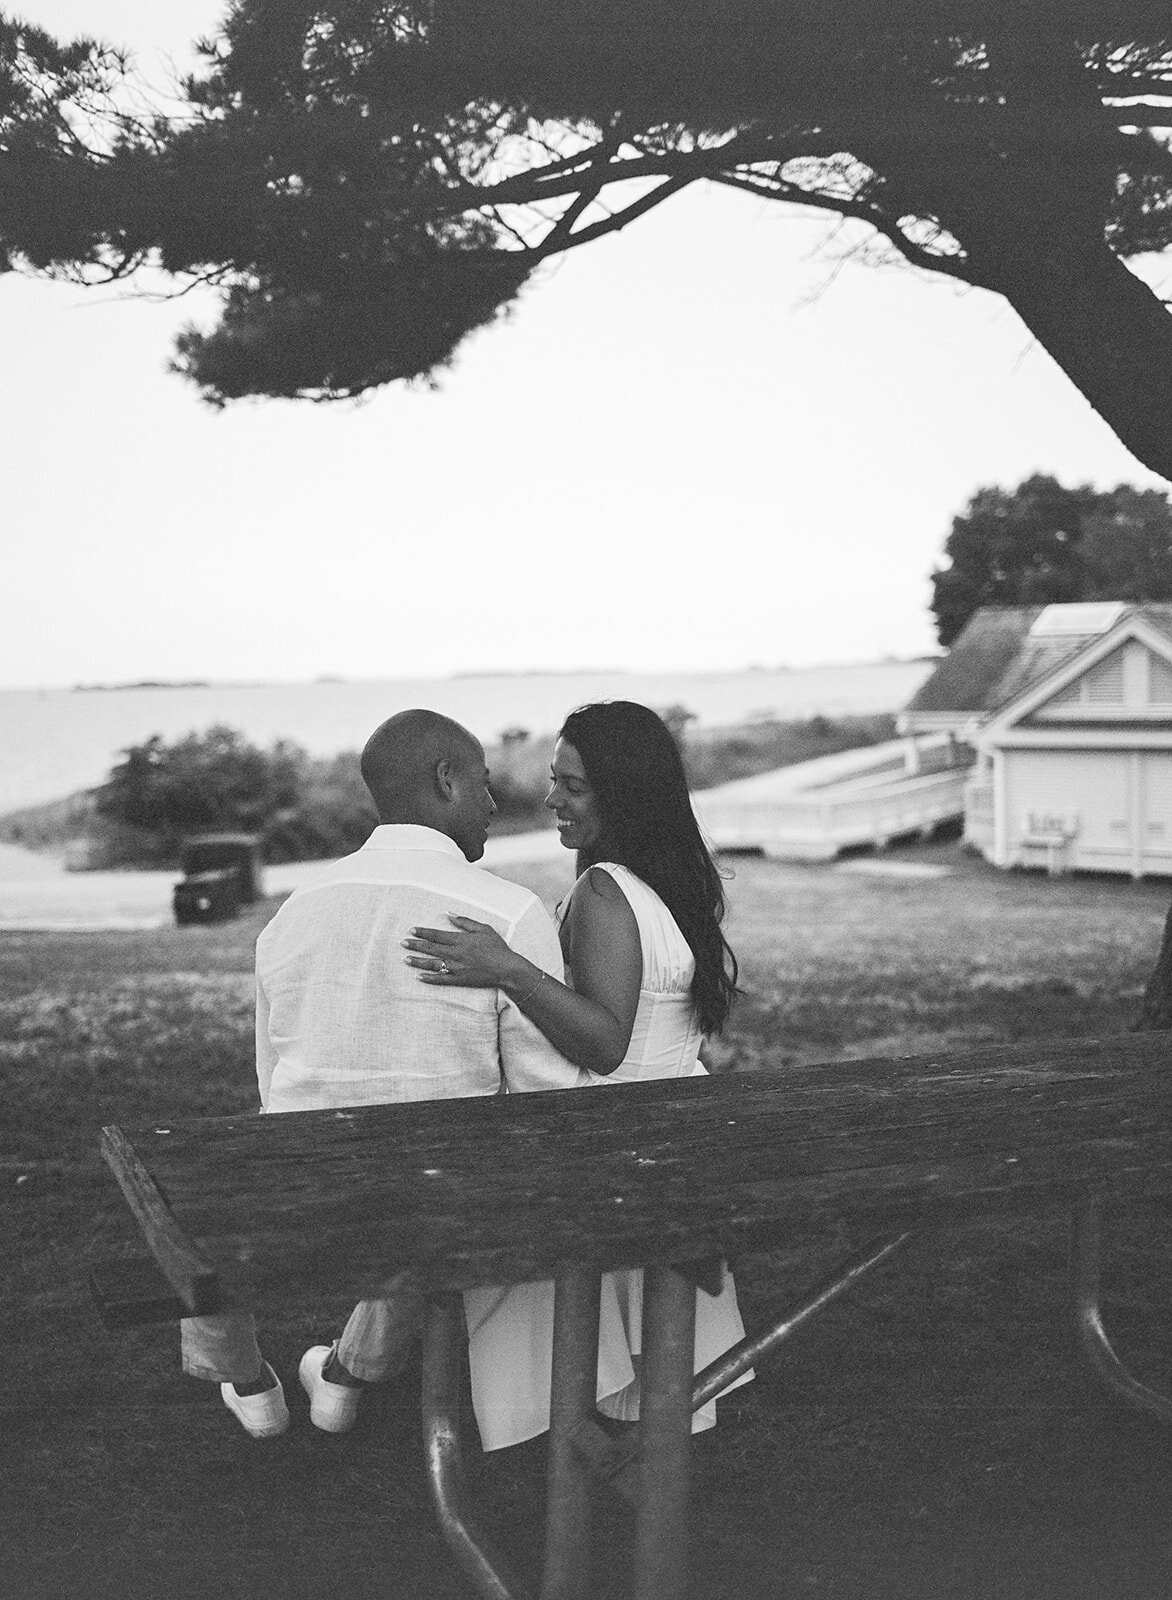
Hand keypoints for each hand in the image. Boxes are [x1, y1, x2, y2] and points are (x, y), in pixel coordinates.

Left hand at [403, 916, 522, 987]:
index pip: (437, 935)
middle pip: (431, 948)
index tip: (411, 930)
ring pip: (432, 964)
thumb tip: (449, 914)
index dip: (423, 932)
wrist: (507, 968)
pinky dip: (429, 978)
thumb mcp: (483, 928)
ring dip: (417, 961)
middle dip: (415, 945)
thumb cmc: (497, 947)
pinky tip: (419, 977)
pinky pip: (441, 979)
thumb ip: (465, 921)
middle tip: (402, 943)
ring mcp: (457, 967)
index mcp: (461, 940)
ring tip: (405, 959)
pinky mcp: (460, 979)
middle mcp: (456, 953)